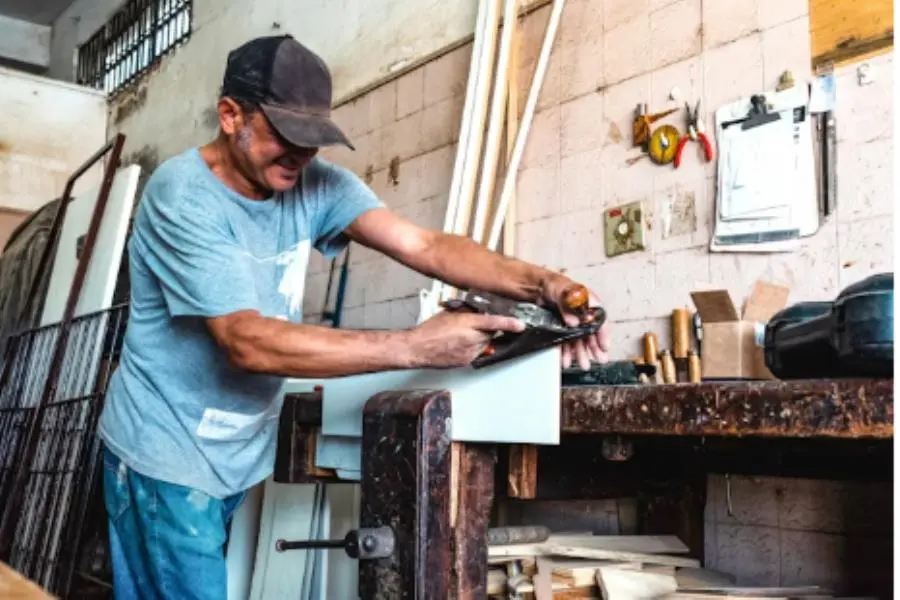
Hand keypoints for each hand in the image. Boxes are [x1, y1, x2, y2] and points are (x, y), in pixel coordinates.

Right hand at [407, 310, 525, 368]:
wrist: (417, 349)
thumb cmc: (429, 331)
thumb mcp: (449, 313)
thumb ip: (467, 312)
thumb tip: (478, 311)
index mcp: (467, 323)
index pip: (494, 322)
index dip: (510, 324)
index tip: (521, 325)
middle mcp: (472, 339)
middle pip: (491, 333)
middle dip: (486, 329)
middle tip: (472, 326)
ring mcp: (470, 352)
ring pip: (484, 344)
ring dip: (479, 339)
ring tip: (460, 337)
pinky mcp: (467, 362)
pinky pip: (477, 353)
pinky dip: (472, 348)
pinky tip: (458, 345)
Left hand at [542, 275, 610, 370]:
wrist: (532, 286)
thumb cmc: (550, 283)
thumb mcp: (561, 289)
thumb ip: (568, 305)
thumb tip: (574, 322)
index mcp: (586, 301)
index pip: (598, 319)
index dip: (602, 333)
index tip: (604, 346)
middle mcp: (580, 313)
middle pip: (590, 333)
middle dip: (594, 348)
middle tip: (599, 360)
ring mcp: (569, 321)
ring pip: (578, 340)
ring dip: (581, 353)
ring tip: (583, 364)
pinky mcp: (559, 327)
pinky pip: (564, 342)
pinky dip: (565, 352)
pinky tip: (565, 360)